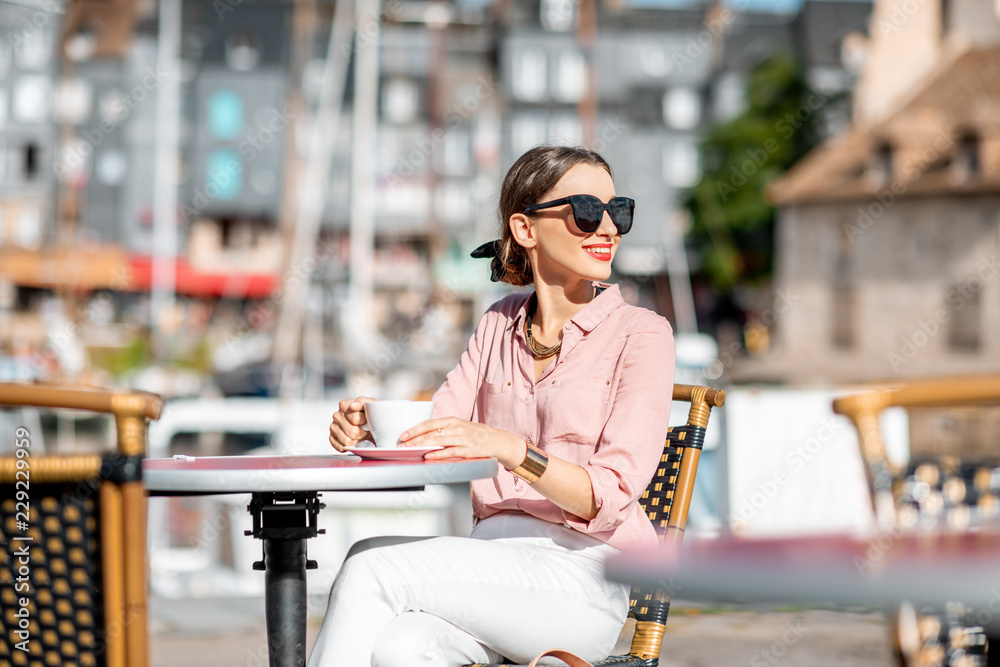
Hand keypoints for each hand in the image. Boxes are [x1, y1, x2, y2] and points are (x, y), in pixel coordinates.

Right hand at [329, 397, 376, 451]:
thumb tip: (353, 405)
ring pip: (347, 441)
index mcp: (344, 405)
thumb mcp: (371, 404)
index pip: (355, 418)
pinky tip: (354, 441)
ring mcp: (333, 427)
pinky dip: (350, 446)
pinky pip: (341, 447)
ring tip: (361, 435)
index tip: (366, 419)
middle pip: (352, 432)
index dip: (364, 421)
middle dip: (362, 433)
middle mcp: (337, 415)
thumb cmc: (370, 414)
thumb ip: (363, 402)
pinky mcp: (332, 438)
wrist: (371, 424)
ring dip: (357, 441)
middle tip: (365, 429)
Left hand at [399, 417, 525, 467]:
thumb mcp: (459, 427)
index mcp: (452, 421)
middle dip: (414, 440)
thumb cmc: (476, 434)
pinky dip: (439, 454)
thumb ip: (444, 430)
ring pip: (438, 441)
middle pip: (431, 433)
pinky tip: (429, 457)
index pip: (430, 423)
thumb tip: (424, 436)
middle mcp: (457, 428)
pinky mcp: (469, 450)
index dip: (415, 429)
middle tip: (402, 446)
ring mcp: (463, 439)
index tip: (403, 435)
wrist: (497, 440)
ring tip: (411, 451)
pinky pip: (451, 452)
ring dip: (423, 446)